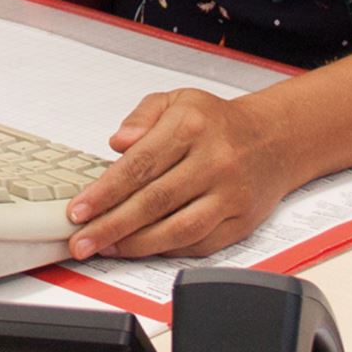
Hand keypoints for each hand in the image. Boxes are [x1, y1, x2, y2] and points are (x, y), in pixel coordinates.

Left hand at [66, 88, 290, 260]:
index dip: (105, 191)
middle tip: (81, 240)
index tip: (79, 209)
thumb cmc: (217, 122)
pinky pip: (197, 245)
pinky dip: (165, 250)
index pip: (140, 163)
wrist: (272, 139)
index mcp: (192, 125)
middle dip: (111, 226)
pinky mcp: (240, 221)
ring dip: (135, 245)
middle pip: (154, 201)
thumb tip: (119, 142)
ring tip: (106, 248)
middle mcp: (213, 160)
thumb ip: (142, 116)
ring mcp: (229, 194)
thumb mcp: (177, 100)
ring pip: (176, 230)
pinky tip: (140, 248)